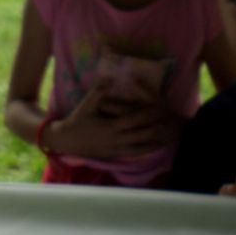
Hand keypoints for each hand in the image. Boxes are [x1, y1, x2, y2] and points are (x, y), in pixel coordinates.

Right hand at [47, 84, 173, 159]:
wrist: (67, 141)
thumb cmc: (77, 121)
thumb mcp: (86, 105)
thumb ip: (99, 92)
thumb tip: (110, 78)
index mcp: (110, 127)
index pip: (133, 120)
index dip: (147, 115)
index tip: (159, 108)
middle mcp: (115, 140)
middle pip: (140, 135)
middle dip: (154, 128)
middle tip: (168, 122)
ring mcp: (115, 150)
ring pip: (139, 148)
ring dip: (153, 142)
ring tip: (166, 138)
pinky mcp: (114, 155)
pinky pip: (133, 154)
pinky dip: (144, 151)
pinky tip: (152, 148)